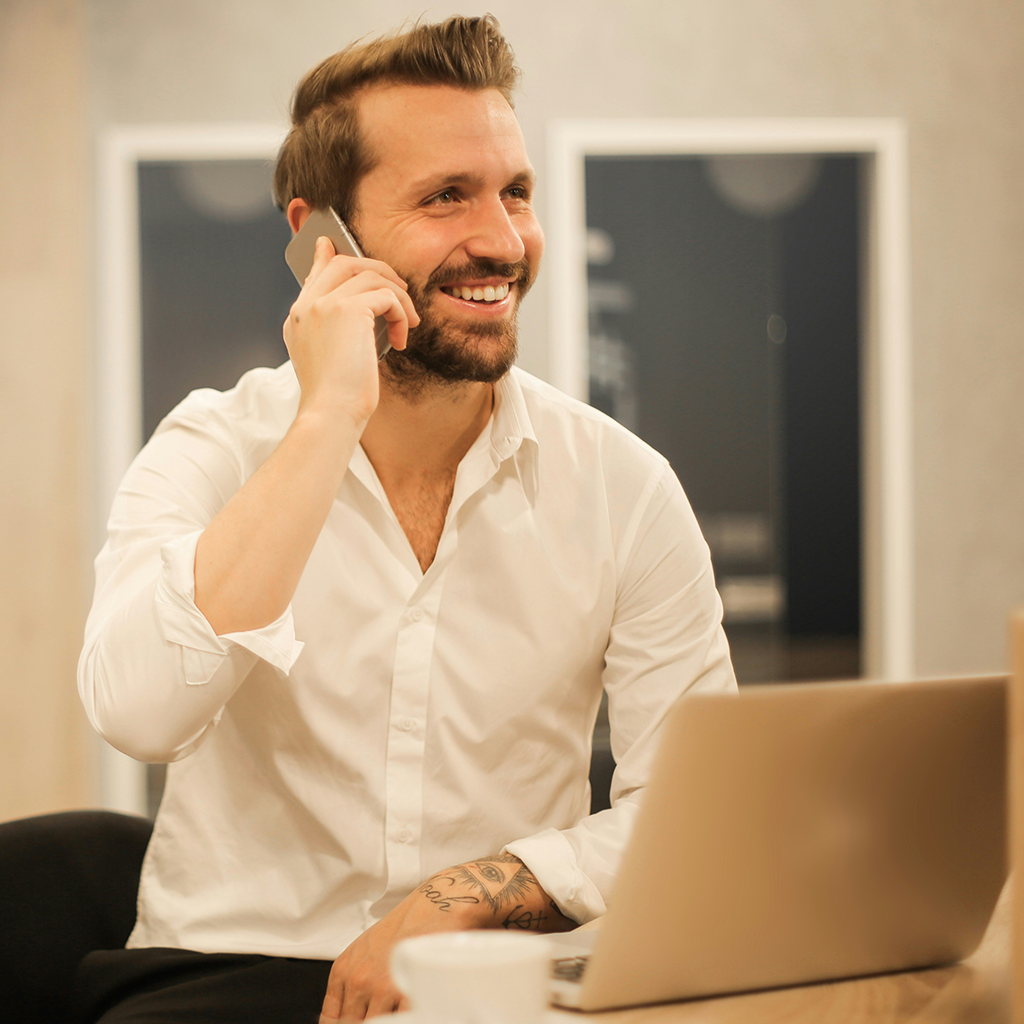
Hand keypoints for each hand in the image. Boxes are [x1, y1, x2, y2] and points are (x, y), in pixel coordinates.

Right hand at [284, 236, 419, 426]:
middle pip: (343, 263)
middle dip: (377, 271)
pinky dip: (400, 312)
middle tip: (399, 290)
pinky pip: (386, 295)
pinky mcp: (346, 309)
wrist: (331, 413)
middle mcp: (306, 306)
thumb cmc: (336, 398)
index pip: (314, 275)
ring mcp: (323, 304)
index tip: (329, 245)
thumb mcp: (332, 359)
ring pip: (370, 275)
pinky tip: (401, 338)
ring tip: (407, 323)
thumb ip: (339, 331)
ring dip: (397, 297)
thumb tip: (364, 313)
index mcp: (298, 319)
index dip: (325, 257)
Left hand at [319, 855, 573, 1020]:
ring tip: (401, 1009)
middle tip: (385, 1013)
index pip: (333, 1020)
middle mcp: (359, 980)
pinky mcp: (410, 991)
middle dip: (369, 1022)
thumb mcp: (365, 949)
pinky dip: (408, 1018)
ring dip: (391, 1020)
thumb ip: (352, 984)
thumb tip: (348, 1016)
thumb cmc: (409, 923)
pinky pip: (404, 1022)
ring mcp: (383, 988)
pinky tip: (415, 1011)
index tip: (361, 1021)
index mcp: (344, 971)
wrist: (440, 902)